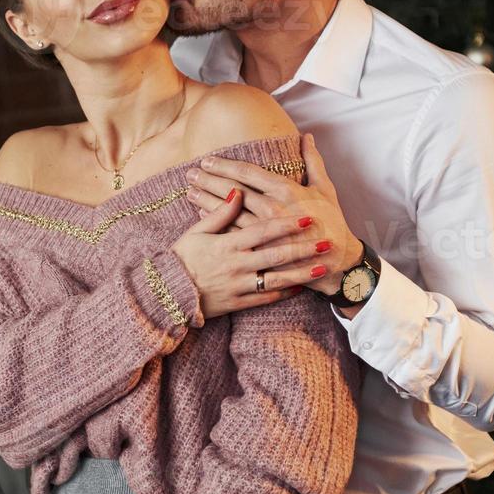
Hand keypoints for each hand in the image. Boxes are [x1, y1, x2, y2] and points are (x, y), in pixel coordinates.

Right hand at [171, 187, 332, 317]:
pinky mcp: (238, 303)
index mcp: (228, 244)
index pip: (262, 231)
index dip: (286, 224)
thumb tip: (238, 191)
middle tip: (325, 242)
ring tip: (322, 267)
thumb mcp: (196, 232)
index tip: (306, 218)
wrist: (167, 293)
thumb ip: (220, 213)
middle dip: (303, 248)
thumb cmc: (182, 258)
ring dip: (301, 273)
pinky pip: (265, 298)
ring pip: (276, 279)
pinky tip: (301, 287)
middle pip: (276, 255)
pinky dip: (284, 293)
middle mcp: (237, 265)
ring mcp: (238, 285)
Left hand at [186, 133, 362, 296]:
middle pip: (232, 190)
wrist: (335, 261)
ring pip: (228, 211)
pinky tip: (200, 214)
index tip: (207, 160)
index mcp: (286, 190)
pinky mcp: (260, 249)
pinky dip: (215, 222)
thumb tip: (307, 137)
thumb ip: (313, 161)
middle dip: (209, 180)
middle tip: (190, 173)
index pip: (247, 173)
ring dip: (207, 200)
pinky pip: (232, 232)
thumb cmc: (332, 223)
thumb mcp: (326, 188)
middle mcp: (272, 208)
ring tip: (190, 191)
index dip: (225, 165)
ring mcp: (264, 231)